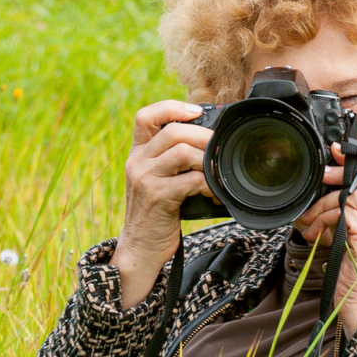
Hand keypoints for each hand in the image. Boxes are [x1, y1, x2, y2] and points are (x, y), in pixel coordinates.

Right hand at [110, 100, 213, 307]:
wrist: (140, 249)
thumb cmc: (157, 214)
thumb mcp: (156, 181)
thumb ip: (171, 161)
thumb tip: (209, 144)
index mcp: (137, 154)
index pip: (145, 116)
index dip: (171, 107)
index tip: (196, 111)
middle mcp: (138, 162)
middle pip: (173, 131)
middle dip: (203, 136)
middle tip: (219, 148)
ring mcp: (146, 178)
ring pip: (183, 151)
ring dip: (208, 160)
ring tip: (217, 173)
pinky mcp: (158, 196)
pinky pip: (192, 179)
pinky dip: (210, 185)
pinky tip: (215, 194)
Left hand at [293, 146, 356, 333]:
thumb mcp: (356, 241)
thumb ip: (351, 218)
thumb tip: (329, 196)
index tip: (337, 155)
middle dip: (339, 175)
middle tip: (320, 179)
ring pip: (349, 196)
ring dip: (323, 207)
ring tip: (310, 224)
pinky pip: (342, 213)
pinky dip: (324, 220)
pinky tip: (316, 235)